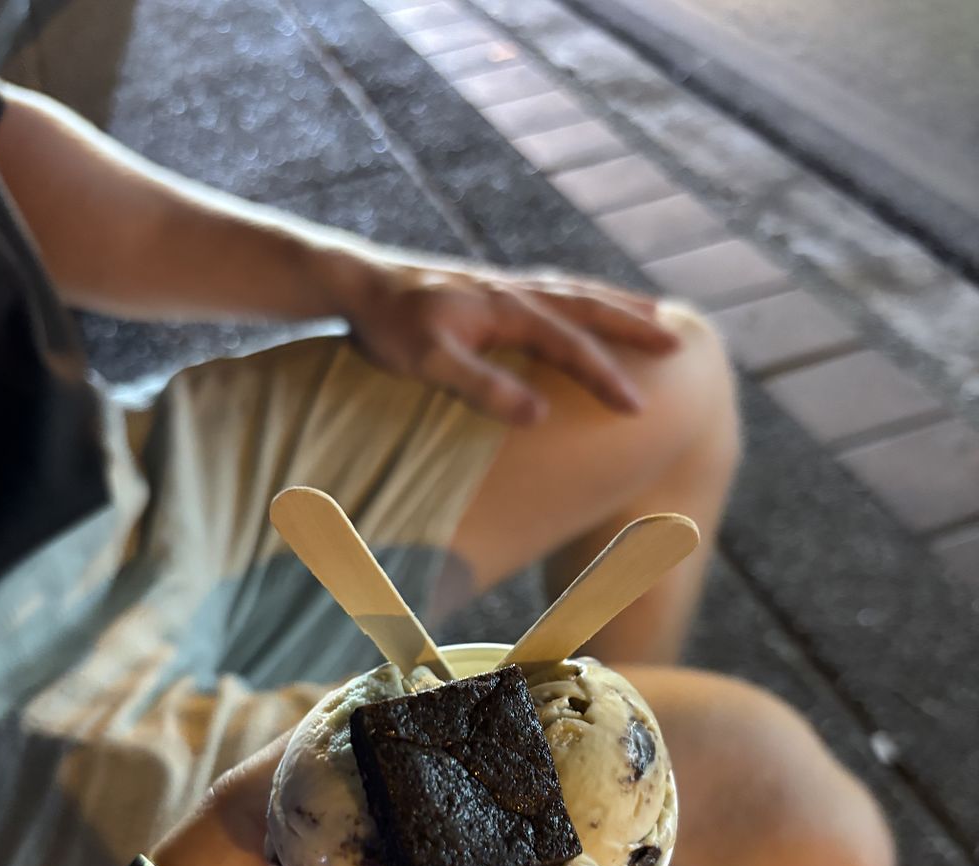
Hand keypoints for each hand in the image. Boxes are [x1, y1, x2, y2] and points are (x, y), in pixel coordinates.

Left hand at [341, 258, 678, 423]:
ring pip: (575, 290)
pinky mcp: (491, 288)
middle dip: (634, 325)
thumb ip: (483, 386)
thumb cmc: (390, 326)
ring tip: (654, 313)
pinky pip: (554, 288)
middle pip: (588, 305)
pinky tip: (585, 306)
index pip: (570, 347)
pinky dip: (582, 295)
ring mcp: (504, 285)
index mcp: (506, 310)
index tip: (638, 408)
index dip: (606, 378)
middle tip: (678, 342)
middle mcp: (513, 291)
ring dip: (616, 303)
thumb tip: (537, 414)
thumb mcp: (431, 362)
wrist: (356, 283)